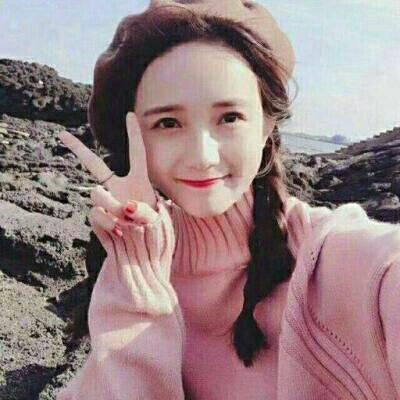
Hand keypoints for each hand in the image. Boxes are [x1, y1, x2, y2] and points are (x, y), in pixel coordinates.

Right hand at [58, 112, 158, 240]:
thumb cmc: (154, 232)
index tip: (130, 114)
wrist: (143, 252)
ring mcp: (106, 202)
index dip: (134, 134)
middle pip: (95, 165)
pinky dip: (106, 223)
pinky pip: (94, 214)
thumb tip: (124, 208)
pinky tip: (118, 231)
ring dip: (111, 206)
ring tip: (128, 222)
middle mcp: (119, 188)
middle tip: (61, 135)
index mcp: (139, 182)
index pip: (137, 154)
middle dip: (78, 149)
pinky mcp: (98, 217)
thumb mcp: (156, 219)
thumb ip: (142, 212)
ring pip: (96, 194)